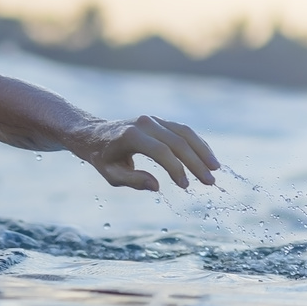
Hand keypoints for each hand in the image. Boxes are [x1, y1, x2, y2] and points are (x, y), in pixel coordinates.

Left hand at [72, 115, 218, 191]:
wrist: (91, 133)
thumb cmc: (101, 157)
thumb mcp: (111, 173)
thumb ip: (133, 180)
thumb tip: (157, 186)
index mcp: (130, 136)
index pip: (160, 151)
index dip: (176, 168)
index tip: (185, 186)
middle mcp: (144, 123)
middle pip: (177, 141)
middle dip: (196, 162)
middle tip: (209, 182)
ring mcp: (153, 119)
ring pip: (184, 132)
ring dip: (202, 150)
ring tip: (215, 169)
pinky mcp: (159, 120)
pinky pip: (182, 130)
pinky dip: (196, 143)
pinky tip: (206, 158)